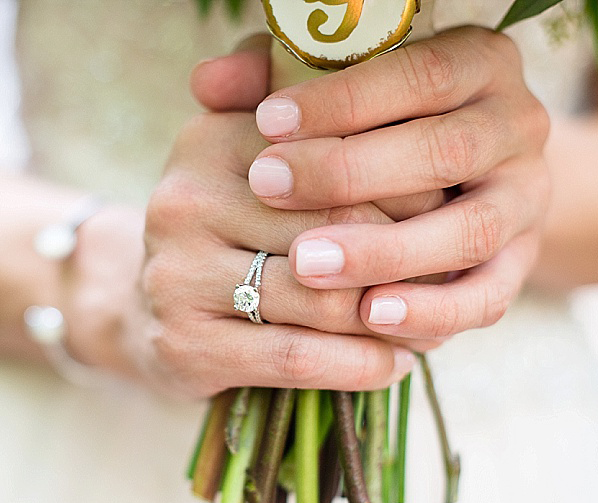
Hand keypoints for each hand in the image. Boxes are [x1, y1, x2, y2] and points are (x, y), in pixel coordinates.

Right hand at [109, 111, 418, 398]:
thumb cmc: (227, 228)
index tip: (443, 215)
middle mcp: (185, 202)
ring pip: (321, 300)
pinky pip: (297, 357)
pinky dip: (360, 365)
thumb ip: (288, 97)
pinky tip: (391, 363)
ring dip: (390, 322)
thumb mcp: (249, 157)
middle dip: (406, 261)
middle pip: (336, 230)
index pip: (337, 160)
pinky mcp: (184, 345)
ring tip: (426, 327)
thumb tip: (341, 41)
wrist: (149, 310)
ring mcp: (177, 278)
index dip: (407, 192)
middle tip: (448, 279)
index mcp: (210, 141)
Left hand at [192, 27, 550, 340]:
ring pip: (469, 230)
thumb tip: (207, 82)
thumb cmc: (374, 127)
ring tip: (306, 267)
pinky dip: (431, 311)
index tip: (268, 121)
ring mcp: (525, 200)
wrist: (456, 182)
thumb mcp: (335, 93)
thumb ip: (277, 77)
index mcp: (479, 64)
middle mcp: (516, 127)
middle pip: (444, 150)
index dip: (343, 99)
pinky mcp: (520, 265)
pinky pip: (486, 296)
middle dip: (349, 173)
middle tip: (268, 188)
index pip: (419, 72)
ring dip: (385, 252)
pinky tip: (372, 318)